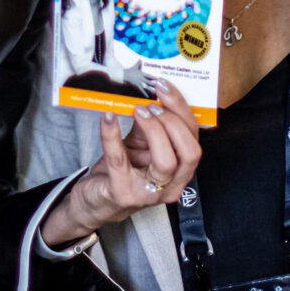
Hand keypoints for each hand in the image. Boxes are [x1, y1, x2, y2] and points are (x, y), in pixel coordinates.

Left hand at [39, 81, 201, 245]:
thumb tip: (151, 94)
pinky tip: (107, 117)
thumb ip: (149, 124)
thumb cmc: (122, 172)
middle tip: (152, 104)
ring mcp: (148, 193)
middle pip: (189, 152)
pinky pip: (119, 160)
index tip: (165, 89)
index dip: (183, 112)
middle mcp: (171, 186)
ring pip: (166, 161)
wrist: (96, 201)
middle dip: (173, 121)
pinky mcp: (122, 193)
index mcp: (180, 172)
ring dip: (154, 129)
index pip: (194, 140)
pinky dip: (112, 134)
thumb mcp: (140, 145)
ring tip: (138, 110)